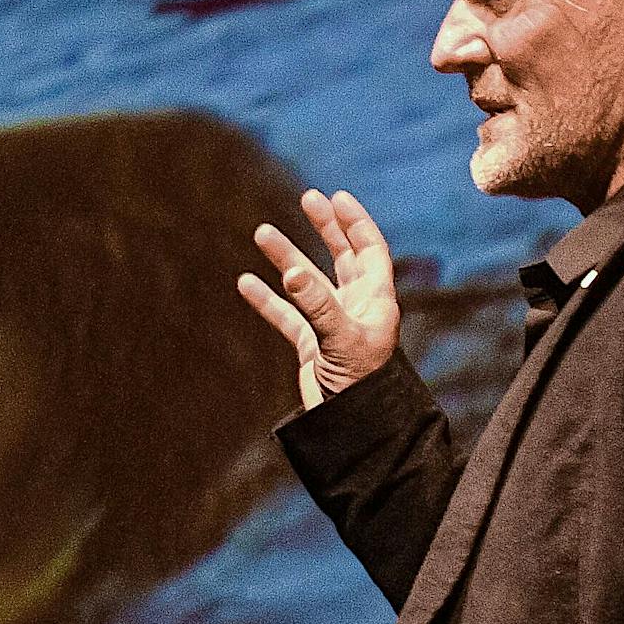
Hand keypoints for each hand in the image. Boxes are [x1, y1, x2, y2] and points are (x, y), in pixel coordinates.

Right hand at [237, 188, 401, 407]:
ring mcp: (331, 325)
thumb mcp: (340, 340)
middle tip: (307, 199)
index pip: (370, 250)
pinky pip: (287, 316)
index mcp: (376, 301)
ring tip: (262, 233)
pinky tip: (247, 282)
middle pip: (341, 257)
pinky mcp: (311, 346)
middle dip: (325, 228)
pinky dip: (267, 300)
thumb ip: (317, 305)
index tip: (336, 198)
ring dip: (287, 258)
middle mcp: (356, 308)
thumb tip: (292, 273)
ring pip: (307, 283)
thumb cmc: (360, 384)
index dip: (355, 222)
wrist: (352, 425)